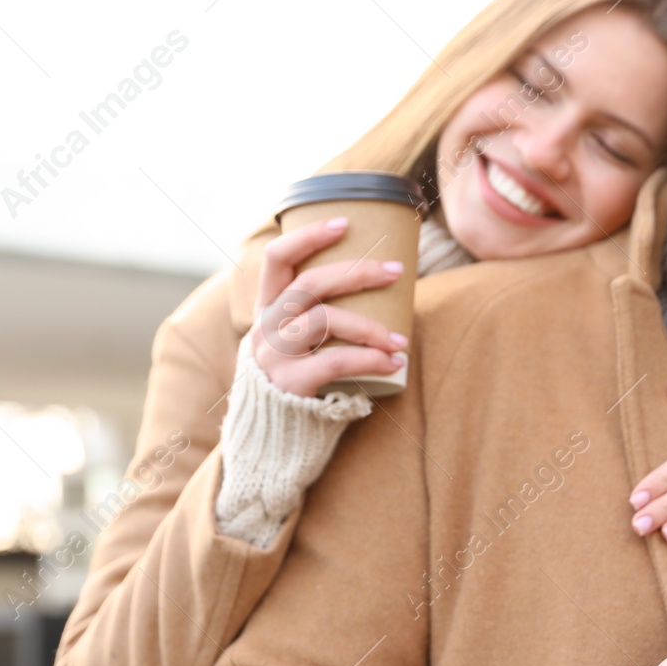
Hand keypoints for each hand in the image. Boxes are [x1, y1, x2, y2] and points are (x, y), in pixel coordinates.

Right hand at [246, 217, 408, 396]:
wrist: (273, 442)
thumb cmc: (298, 385)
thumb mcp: (295, 345)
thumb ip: (314, 319)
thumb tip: (377, 289)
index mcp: (267, 310)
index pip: (276, 258)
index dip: (308, 236)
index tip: (344, 223)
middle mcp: (265, 327)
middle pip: (309, 283)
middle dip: (358, 272)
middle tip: (396, 270)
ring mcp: (274, 355)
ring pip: (325, 319)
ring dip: (371, 327)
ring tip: (401, 341)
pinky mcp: (289, 383)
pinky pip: (335, 361)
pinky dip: (370, 359)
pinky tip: (392, 362)